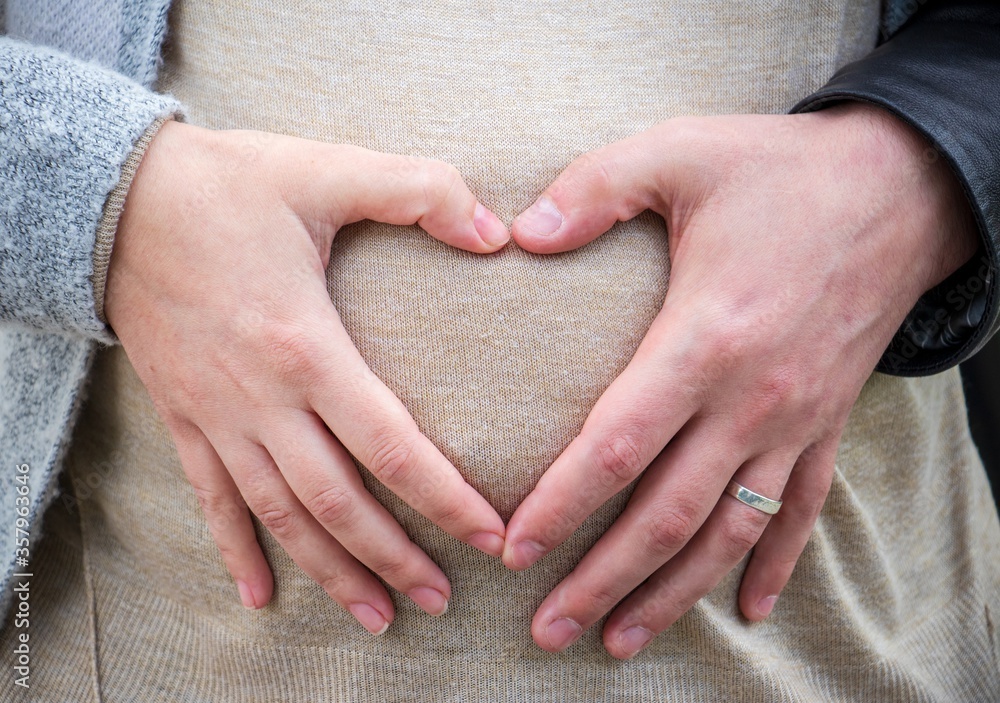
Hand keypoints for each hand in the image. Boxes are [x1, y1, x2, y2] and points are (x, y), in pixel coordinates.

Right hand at [105, 120, 509, 632]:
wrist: (116, 198)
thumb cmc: (228, 185)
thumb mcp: (327, 169)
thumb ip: (421, 192)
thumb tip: (499, 232)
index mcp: (306, 347)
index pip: (391, 446)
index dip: (445, 500)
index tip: (491, 538)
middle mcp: (261, 399)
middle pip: (338, 503)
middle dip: (394, 559)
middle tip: (442, 599)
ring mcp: (218, 416)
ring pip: (280, 516)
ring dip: (330, 572)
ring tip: (377, 617)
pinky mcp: (184, 417)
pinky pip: (211, 500)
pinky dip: (237, 551)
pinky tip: (259, 597)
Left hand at [502, 104, 977, 656]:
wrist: (897, 187)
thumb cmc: (779, 170)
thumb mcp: (679, 152)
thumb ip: (592, 190)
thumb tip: (517, 233)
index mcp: (705, 337)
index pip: (619, 444)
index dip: (561, 503)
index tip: (513, 550)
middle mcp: (752, 397)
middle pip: (667, 513)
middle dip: (603, 579)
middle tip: (548, 630)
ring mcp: (795, 420)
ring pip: (729, 531)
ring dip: (673, 593)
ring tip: (619, 642)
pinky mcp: (826, 424)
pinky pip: (800, 511)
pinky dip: (774, 564)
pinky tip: (750, 611)